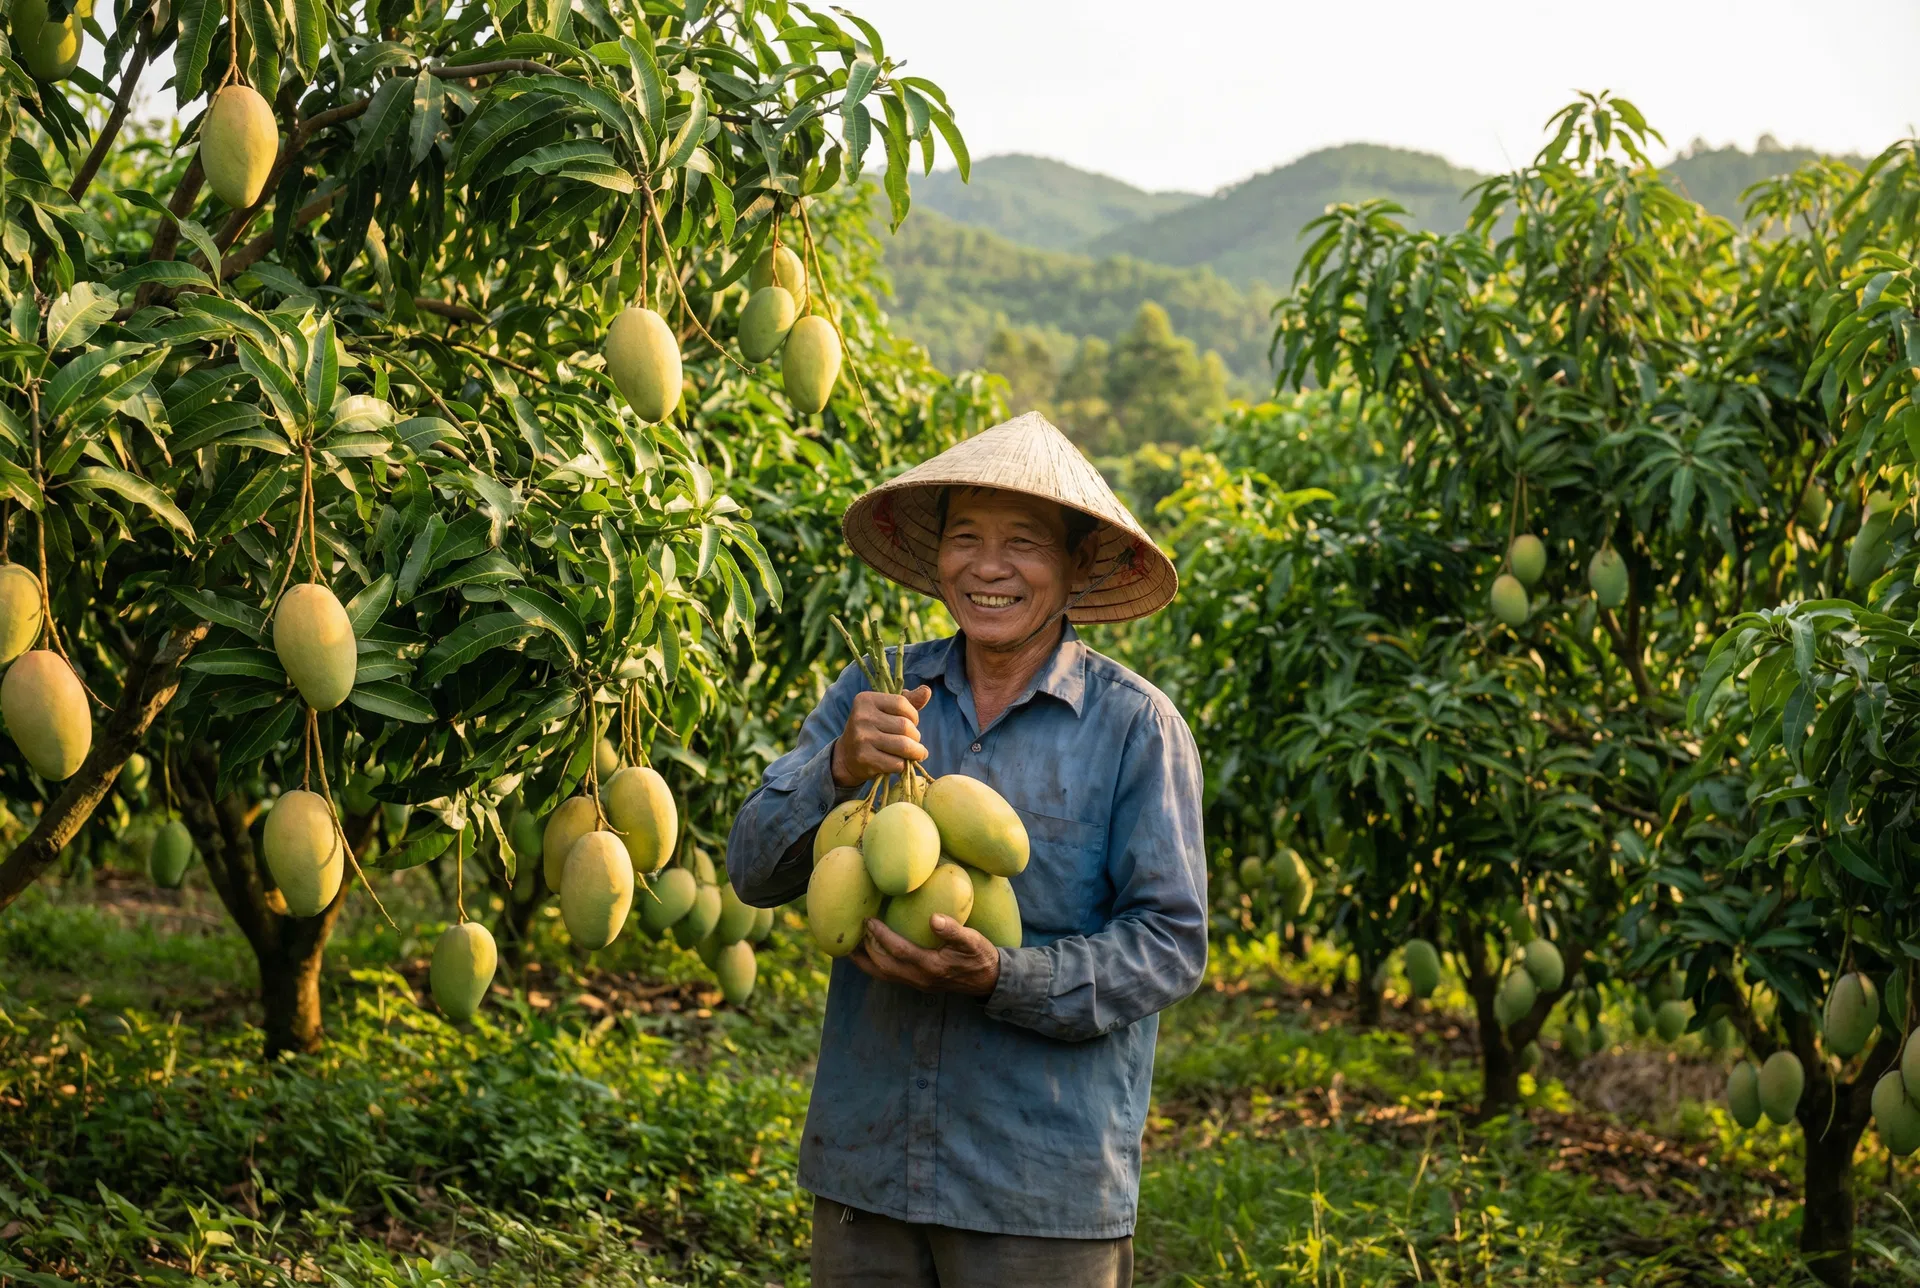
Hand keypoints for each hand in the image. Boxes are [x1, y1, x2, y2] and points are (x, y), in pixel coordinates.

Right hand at [831, 685, 931, 786]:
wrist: (846, 756)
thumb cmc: (873, 729)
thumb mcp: (887, 711)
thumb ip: (908, 701)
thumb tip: (927, 691)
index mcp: (866, 699)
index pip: (902, 703)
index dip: (914, 715)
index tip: (911, 723)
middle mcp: (861, 716)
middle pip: (905, 726)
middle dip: (916, 736)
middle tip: (913, 742)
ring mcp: (861, 738)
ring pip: (904, 746)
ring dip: (916, 752)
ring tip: (916, 753)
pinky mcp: (864, 758)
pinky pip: (896, 763)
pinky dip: (904, 765)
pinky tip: (901, 763)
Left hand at [851, 914, 1000, 997]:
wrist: (988, 980)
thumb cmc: (980, 957)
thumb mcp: (973, 941)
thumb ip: (954, 931)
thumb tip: (933, 918)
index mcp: (931, 966)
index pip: (898, 951)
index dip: (881, 936)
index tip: (868, 920)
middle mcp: (919, 979)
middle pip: (883, 965)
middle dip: (865, 947)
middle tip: (854, 928)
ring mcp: (917, 983)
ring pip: (882, 974)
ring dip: (864, 960)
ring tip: (849, 945)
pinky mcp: (916, 983)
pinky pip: (888, 976)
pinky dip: (873, 965)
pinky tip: (867, 953)